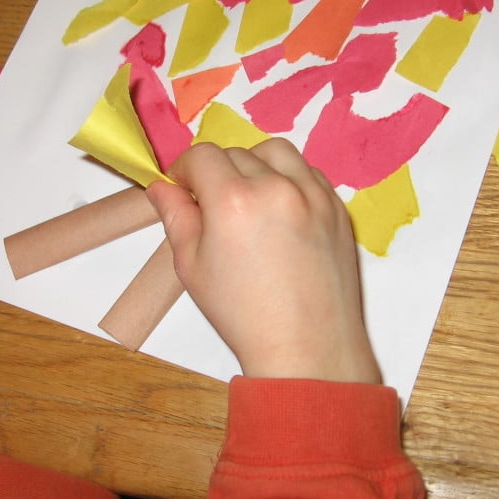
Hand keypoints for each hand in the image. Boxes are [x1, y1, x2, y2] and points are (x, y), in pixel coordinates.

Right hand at [146, 139, 380, 383]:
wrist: (306, 346)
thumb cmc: (243, 314)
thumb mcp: (192, 266)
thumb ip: (175, 216)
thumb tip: (161, 186)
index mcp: (234, 201)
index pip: (202, 156)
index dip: (186, 171)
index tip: (185, 192)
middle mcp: (276, 187)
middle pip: (236, 153)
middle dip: (219, 173)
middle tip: (216, 208)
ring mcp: (313, 195)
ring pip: (276, 152)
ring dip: (257, 165)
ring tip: (251, 200)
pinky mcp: (337, 207)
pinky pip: (309, 172)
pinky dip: (290, 179)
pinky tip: (281, 210)